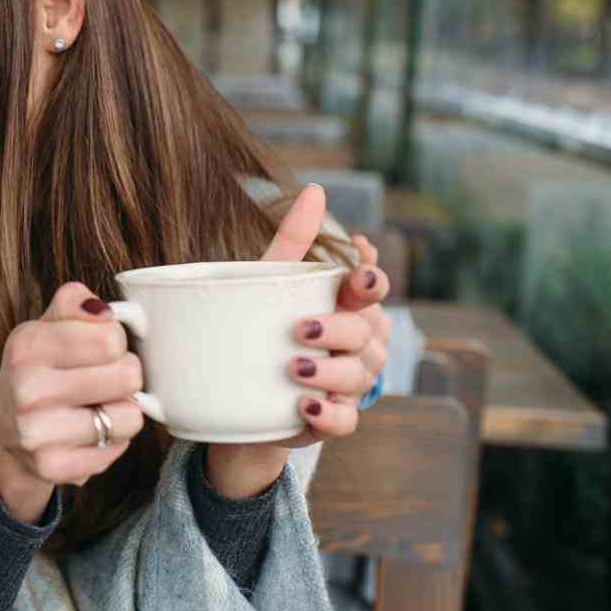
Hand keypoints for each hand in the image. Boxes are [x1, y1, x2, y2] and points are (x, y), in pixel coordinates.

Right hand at [0, 283, 144, 524]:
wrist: (4, 435)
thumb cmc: (36, 372)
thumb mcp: (45, 327)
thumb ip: (74, 304)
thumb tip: (104, 310)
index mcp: (27, 345)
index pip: (110, 336)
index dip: (115, 342)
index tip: (100, 349)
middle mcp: (27, 389)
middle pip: (128, 375)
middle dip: (124, 375)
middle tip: (104, 380)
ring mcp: (38, 433)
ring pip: (129, 416)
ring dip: (122, 411)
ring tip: (98, 407)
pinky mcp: (54, 467)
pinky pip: (118, 448)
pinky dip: (112, 441)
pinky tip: (89, 433)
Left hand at [206, 185, 392, 496]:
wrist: (238, 399)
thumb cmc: (265, 329)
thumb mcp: (271, 282)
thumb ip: (295, 241)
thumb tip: (315, 189)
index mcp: (348, 305)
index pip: (371, 287)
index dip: (370, 278)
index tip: (356, 270)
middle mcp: (359, 343)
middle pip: (367, 331)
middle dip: (340, 328)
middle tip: (301, 328)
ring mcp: (349, 383)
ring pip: (359, 375)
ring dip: (330, 371)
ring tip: (292, 367)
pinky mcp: (334, 419)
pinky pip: (346, 421)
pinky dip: (330, 415)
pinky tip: (306, 406)